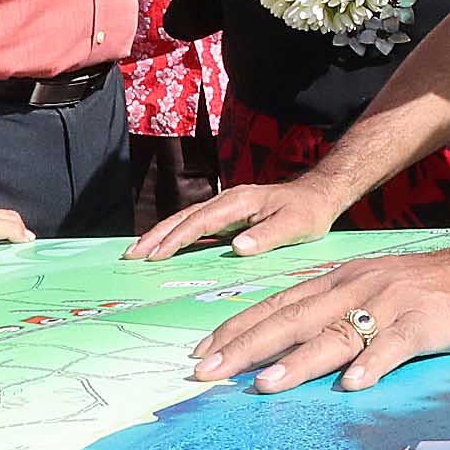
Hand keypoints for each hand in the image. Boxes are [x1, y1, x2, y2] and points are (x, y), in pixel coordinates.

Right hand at [125, 178, 340, 260]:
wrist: (318, 195)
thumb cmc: (308, 212)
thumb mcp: (295, 226)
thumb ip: (267, 236)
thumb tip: (237, 246)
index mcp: (240, 202)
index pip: (201, 221)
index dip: (177, 238)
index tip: (156, 254)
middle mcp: (227, 200)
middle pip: (184, 218)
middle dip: (156, 235)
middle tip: (132, 255)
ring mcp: (225, 206)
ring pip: (185, 219)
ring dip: (160, 234)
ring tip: (136, 252)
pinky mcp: (227, 214)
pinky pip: (194, 224)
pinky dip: (175, 235)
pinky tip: (162, 246)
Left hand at [188, 222, 449, 391]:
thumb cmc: (439, 289)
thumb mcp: (381, 292)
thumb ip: (343, 314)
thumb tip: (297, 346)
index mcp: (345, 280)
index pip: (280, 304)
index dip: (239, 328)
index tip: (202, 352)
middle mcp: (361, 287)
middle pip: (294, 318)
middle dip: (247, 346)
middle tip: (207, 372)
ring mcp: (394, 304)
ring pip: (338, 332)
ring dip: (300, 360)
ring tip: (266, 384)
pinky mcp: (428, 322)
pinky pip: (397, 346)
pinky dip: (374, 364)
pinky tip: (355, 386)